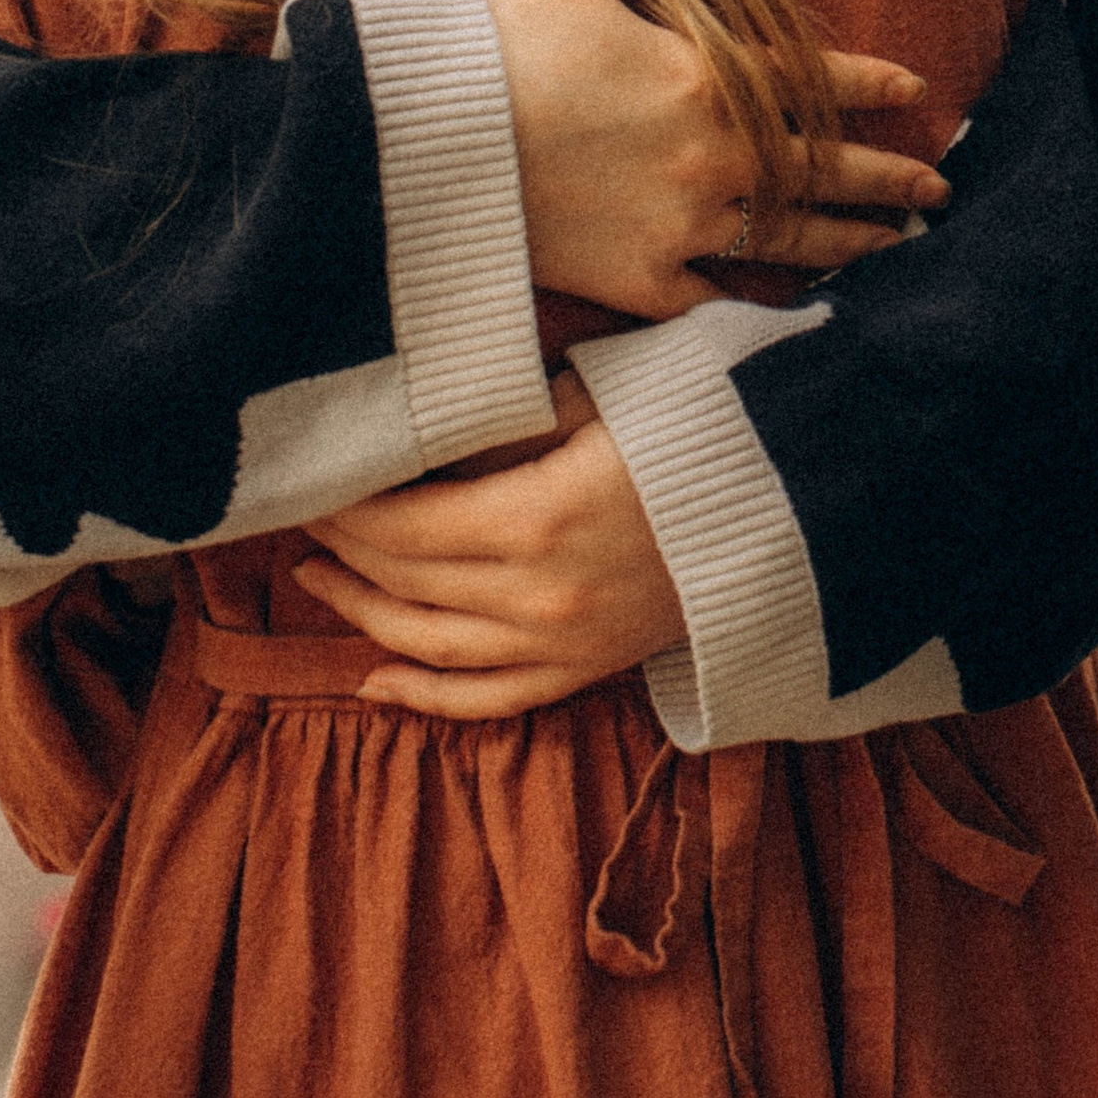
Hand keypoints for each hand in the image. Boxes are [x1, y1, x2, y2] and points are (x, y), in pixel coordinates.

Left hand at [296, 373, 684, 716]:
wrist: (794, 500)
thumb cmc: (694, 425)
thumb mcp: (594, 396)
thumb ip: (502, 418)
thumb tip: (418, 422)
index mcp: (537, 516)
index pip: (401, 526)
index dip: (346, 506)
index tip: (315, 478)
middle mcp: (540, 596)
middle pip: (404, 581)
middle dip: (342, 547)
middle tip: (303, 514)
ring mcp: (565, 644)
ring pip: (429, 646)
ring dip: (361, 613)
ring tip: (317, 577)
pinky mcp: (588, 670)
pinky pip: (488, 701)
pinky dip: (424, 697)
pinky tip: (375, 680)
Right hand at [479, 0, 947, 322]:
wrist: (420, 142)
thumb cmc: (494, 39)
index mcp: (704, 75)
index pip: (816, 77)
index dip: (873, 82)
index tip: (917, 88)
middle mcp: (712, 155)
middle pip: (824, 168)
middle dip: (888, 178)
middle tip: (938, 191)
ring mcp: (681, 224)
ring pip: (789, 238)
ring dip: (851, 242)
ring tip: (897, 249)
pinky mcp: (641, 281)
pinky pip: (719, 296)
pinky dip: (759, 298)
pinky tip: (794, 303)